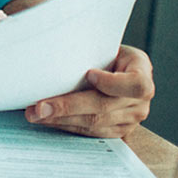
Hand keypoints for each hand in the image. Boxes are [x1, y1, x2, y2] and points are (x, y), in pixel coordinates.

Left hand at [25, 45, 153, 137]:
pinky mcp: (117, 131)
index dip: (112, 83)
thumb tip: (52, 56)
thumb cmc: (103, 53)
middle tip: (39, 107)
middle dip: (67, 107)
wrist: (112, 68)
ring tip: (35, 114)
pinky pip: (90, 132)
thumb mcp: (102, 45)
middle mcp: (140, 101)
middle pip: (104, 107)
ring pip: (94, 123)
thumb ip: (88, 51)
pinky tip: (47, 119)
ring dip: (60, 119)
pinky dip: (65, 125)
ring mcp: (131, 119)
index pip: (135, 84)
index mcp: (142, 72)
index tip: (89, 74)